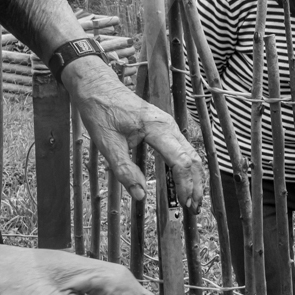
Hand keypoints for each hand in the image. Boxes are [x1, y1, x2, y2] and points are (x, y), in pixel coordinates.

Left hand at [65, 58, 205, 208]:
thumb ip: (125, 171)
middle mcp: (169, 125)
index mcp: (157, 129)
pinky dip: (187, 166)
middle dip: (196, 185)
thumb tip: (141, 195)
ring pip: (191, 153)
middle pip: (192, 158)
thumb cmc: (101, 112)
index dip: (185, 185)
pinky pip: (184, 148)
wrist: (98, 85)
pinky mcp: (165, 126)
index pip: (181, 161)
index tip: (184, 204)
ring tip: (191, 198)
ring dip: (194, 177)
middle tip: (193, 208)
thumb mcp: (107, 144)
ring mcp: (169, 124)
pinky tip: (184, 179)